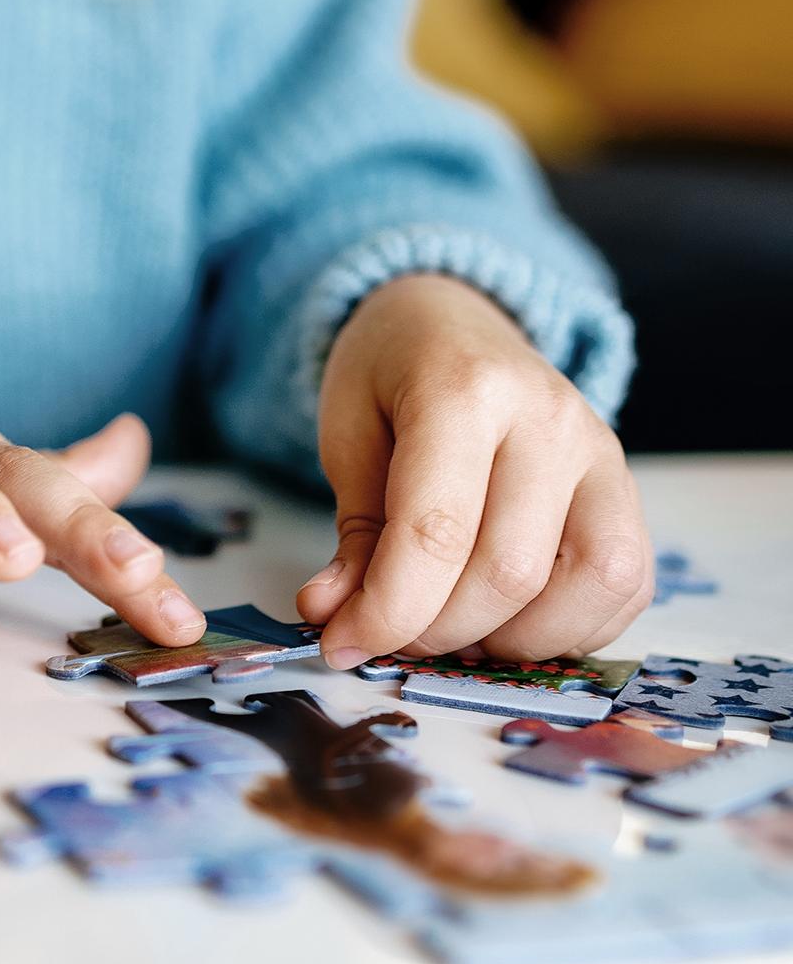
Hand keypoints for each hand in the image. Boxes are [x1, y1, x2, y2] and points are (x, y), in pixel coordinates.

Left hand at [298, 275, 651, 667]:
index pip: (437, 532)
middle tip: (389, 633)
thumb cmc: (390, 375)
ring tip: (452, 626)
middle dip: (438, 630)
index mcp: (465, 390)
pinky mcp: (628, 490)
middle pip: (508, 573)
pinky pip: (626, 587)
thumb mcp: (347, 433)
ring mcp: (603, 454)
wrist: (453, 319)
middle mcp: (550, 420)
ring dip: (512, 639)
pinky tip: (508, 618)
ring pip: (588, 587)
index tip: (343, 644)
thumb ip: (354, 532)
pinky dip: (569, 628)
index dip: (389, 610)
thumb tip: (334, 616)